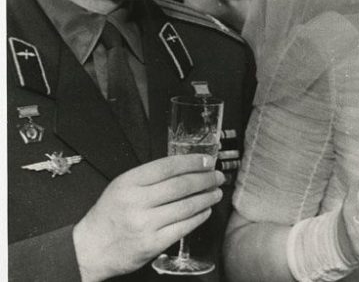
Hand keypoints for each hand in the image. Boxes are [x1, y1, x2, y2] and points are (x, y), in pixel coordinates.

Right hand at [73, 154, 224, 281]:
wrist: (90, 249)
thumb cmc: (109, 216)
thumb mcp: (122, 187)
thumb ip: (149, 177)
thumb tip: (186, 167)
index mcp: (128, 183)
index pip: (167, 167)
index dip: (192, 162)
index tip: (207, 160)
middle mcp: (136, 202)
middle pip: (181, 185)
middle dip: (205, 179)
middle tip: (217, 176)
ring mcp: (145, 224)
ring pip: (186, 206)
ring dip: (206, 197)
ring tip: (216, 192)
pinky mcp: (153, 244)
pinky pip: (184, 227)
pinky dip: (199, 217)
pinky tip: (205, 210)